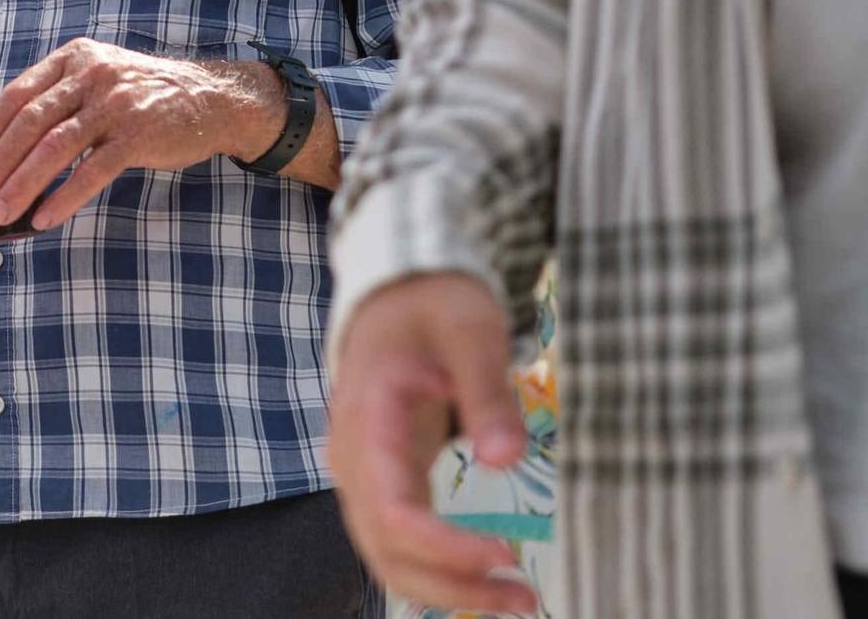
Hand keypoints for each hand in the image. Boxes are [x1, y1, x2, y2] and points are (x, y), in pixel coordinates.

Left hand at [0, 38, 266, 231]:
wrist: (210, 98)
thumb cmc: (141, 96)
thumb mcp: (98, 79)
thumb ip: (58, 102)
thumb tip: (6, 154)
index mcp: (73, 58)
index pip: (18, 94)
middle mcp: (91, 74)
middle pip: (30, 122)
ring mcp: (115, 104)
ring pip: (54, 148)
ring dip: (22, 185)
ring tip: (1, 214)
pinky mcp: (138, 135)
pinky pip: (91, 171)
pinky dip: (63, 197)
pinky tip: (44, 218)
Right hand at [328, 272, 537, 613]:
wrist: (395, 293)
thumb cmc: (433, 306)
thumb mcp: (470, 332)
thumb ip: (487, 392)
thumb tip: (507, 459)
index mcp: (369, 420)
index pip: (394, 510)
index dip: (446, 547)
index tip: (507, 553)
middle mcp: (353, 457)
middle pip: (386, 548)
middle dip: (453, 586)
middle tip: (526, 597)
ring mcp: (361, 472)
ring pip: (386, 554)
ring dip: (446, 587)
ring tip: (517, 597)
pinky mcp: (381, 479)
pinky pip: (396, 539)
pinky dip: (437, 568)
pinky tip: (484, 575)